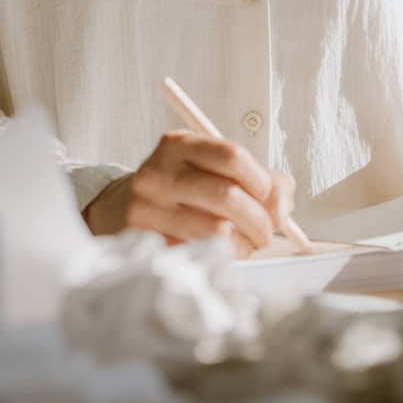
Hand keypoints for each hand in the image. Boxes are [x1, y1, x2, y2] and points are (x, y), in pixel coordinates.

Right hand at [81, 129, 295, 258]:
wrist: (118, 209)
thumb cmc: (178, 188)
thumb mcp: (208, 168)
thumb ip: (254, 177)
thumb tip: (284, 198)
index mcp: (178, 145)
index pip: (231, 156)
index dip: (261, 181)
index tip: (271, 196)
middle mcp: (159, 173)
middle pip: (228, 196)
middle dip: (260, 219)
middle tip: (267, 230)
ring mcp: (148, 208)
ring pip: (216, 230)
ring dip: (244, 243)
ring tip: (246, 242)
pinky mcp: (145, 241)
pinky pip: (200, 254)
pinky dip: (224, 257)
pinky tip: (225, 252)